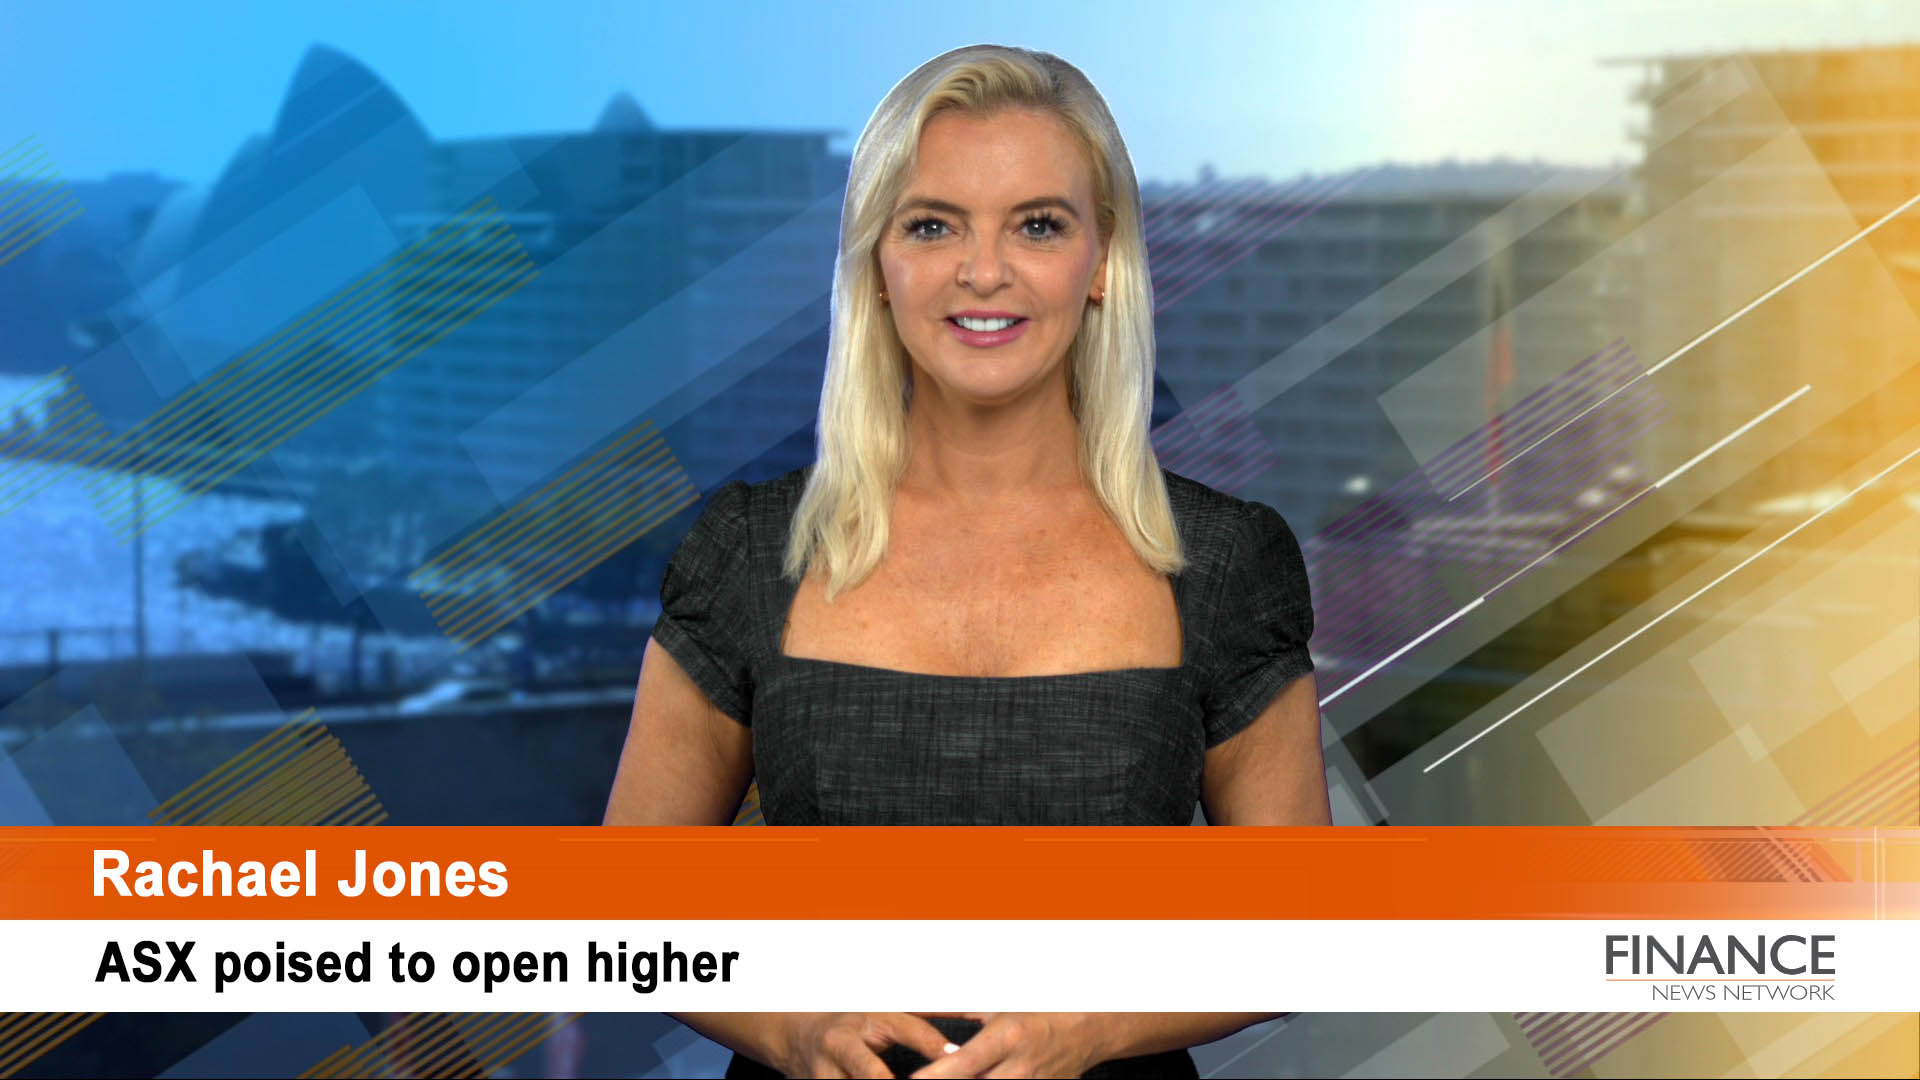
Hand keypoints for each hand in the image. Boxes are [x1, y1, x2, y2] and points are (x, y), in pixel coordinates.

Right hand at [778, 1013, 957, 1078]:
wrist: (797, 1036)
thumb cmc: (853, 1024)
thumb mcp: (885, 1013)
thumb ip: (926, 1017)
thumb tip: (972, 1015)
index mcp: (869, 1019)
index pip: (906, 1030)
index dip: (932, 1044)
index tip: (954, 1054)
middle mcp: (844, 1044)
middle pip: (871, 1072)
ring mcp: (826, 1071)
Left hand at [905, 1013, 1106, 1078]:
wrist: (1088, 1027)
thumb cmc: (1040, 1008)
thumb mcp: (997, 1003)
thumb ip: (954, 1008)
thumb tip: (918, 1007)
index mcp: (1007, 1038)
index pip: (961, 1064)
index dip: (934, 1075)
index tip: (912, 1079)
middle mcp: (1019, 1068)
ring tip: (947, 1076)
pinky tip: (984, 1076)